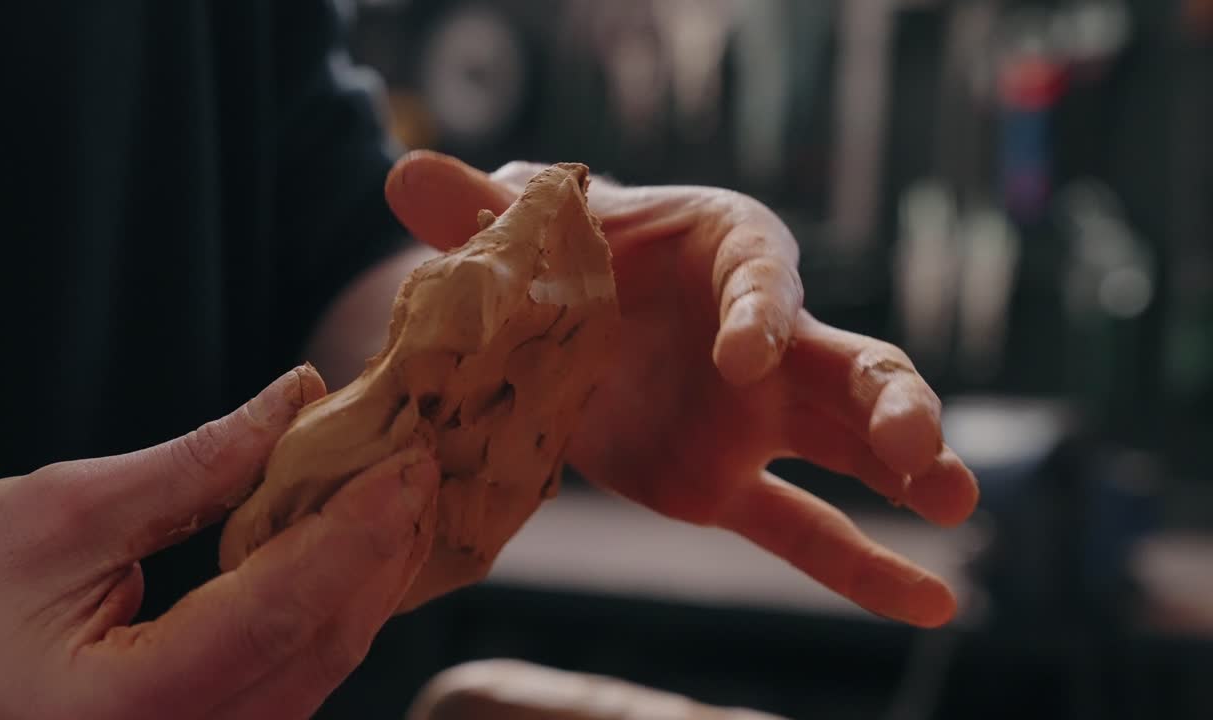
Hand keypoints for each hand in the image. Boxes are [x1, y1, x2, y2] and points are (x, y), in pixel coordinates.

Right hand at [0, 366, 437, 719]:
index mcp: (123, 713)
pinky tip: (351, 547)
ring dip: (365, 577)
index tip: (405, 464)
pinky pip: (293, 676)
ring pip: (317, 669)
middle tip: (417, 462)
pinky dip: (330, 606)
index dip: (351, 533)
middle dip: (377, 549)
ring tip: (397, 492)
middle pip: (317, 650)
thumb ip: (194, 468)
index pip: (276, 616)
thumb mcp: (58, 517)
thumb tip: (294, 400)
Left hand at [385, 151, 978, 627]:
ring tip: (960, 506)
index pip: (762, 272)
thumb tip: (402, 169)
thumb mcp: (525, 236)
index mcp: (725, 249)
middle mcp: (764, 333)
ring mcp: (757, 417)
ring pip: (850, 441)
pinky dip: (863, 567)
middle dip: (891, 401)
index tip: (744, 352)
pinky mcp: (728, 482)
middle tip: (919, 445)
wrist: (565, 324)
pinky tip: (932, 605)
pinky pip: (801, 530)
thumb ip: (476, 213)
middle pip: (849, 361)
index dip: (759, 311)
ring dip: (908, 472)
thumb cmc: (564, 258)